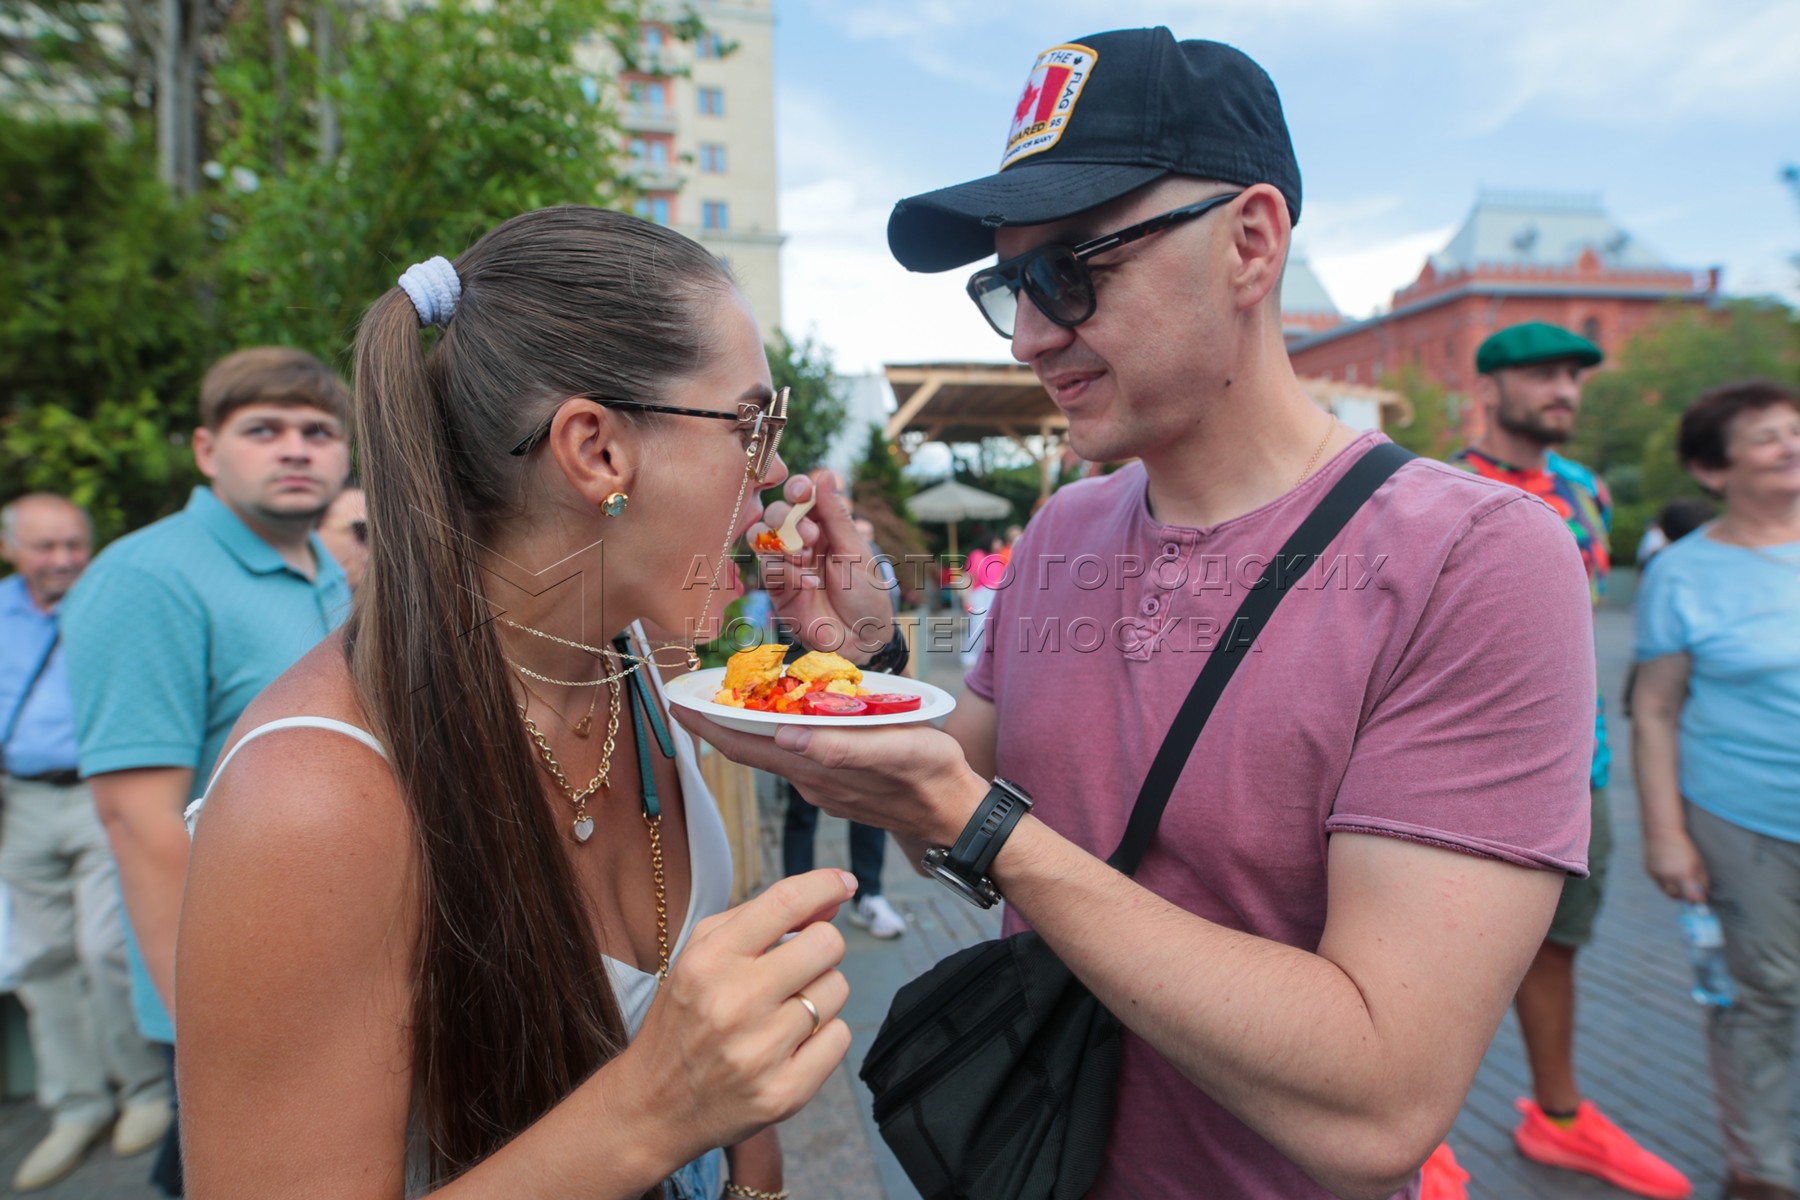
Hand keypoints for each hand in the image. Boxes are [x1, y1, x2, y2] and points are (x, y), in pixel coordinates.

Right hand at [612, 869, 854, 1159]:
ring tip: (783, 1011)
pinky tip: (791, 1044)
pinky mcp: (784, 1092)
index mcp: (710, 961)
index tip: (844, 883)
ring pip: (837, 989)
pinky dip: (824, 1036)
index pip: (786, 902)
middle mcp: (735, 1002)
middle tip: (799, 965)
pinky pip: (840, 1038)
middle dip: (821, 947)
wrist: (654, 1106)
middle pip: (827, 944)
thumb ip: (758, 919)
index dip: (825, 884)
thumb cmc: (684, 1020)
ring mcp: (761, 1051)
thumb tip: (828, 903)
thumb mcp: (699, 956)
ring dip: (819, 994)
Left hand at [670, 708, 987, 847]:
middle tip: (691, 691)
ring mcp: (822, 786)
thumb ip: (841, 747)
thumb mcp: (897, 752)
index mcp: (815, 768)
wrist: (957, 818)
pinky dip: (776, 734)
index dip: (707, 724)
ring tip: (727, 696)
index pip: (744, 745)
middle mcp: (809, 780)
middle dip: (716, 721)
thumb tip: (786, 737)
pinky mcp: (838, 786)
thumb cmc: (934, 779)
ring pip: (771, 752)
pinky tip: (780, 716)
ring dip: (745, 726)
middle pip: (749, 748)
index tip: (676, 702)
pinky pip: (795, 756)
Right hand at [753, 471, 895, 662]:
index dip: (798, 489)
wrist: (862, 639)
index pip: (803, 498)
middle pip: (777, 514)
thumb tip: (826, 475)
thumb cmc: (866, 594)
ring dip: (782, 542)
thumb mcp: (856, 551)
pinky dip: (788, 572)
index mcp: (825, 527)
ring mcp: (788, 564)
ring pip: (763, 538)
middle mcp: (802, 542)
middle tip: (811, 535)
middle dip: (788, 518)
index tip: (802, 490)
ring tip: (806, 556)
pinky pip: (769, 569)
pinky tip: (810, 583)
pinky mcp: (778, 588)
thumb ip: (836, 516)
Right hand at [1644, 827, 1708, 901]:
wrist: (1662, 832)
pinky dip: (1665, 881)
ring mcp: (1656, 874)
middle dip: (1684, 896)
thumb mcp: (1698, 863)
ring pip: (1666, 890)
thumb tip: (1703, 894)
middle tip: (1690, 890)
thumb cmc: (1684, 846)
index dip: (1697, 899)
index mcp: (1682, 874)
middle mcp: (1668, 876)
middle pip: (1676, 897)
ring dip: (1674, 888)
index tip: (1700, 898)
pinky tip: (1668, 869)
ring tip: (1679, 877)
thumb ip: (1702, 881)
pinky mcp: (1649, 871)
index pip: (1690, 897)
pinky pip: (1658, 882)